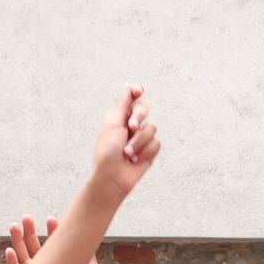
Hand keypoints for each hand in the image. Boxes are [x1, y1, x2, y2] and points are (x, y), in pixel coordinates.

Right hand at [5, 214, 102, 263]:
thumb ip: (86, 254)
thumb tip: (88, 235)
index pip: (52, 246)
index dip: (51, 232)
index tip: (50, 220)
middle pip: (35, 249)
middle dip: (30, 233)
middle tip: (26, 218)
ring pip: (23, 258)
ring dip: (18, 242)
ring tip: (14, 226)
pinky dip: (12, 263)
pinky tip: (9, 250)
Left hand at [86, 86, 160, 202]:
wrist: (112, 178)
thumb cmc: (107, 152)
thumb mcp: (113, 124)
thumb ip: (123, 103)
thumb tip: (128, 85)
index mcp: (119, 117)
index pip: (132, 98)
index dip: (136, 92)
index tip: (138, 91)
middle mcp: (131, 125)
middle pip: (144, 109)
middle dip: (138, 118)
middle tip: (130, 128)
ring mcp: (141, 138)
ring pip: (151, 128)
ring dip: (139, 142)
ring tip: (127, 154)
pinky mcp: (149, 151)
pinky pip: (156, 143)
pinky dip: (145, 152)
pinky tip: (135, 160)